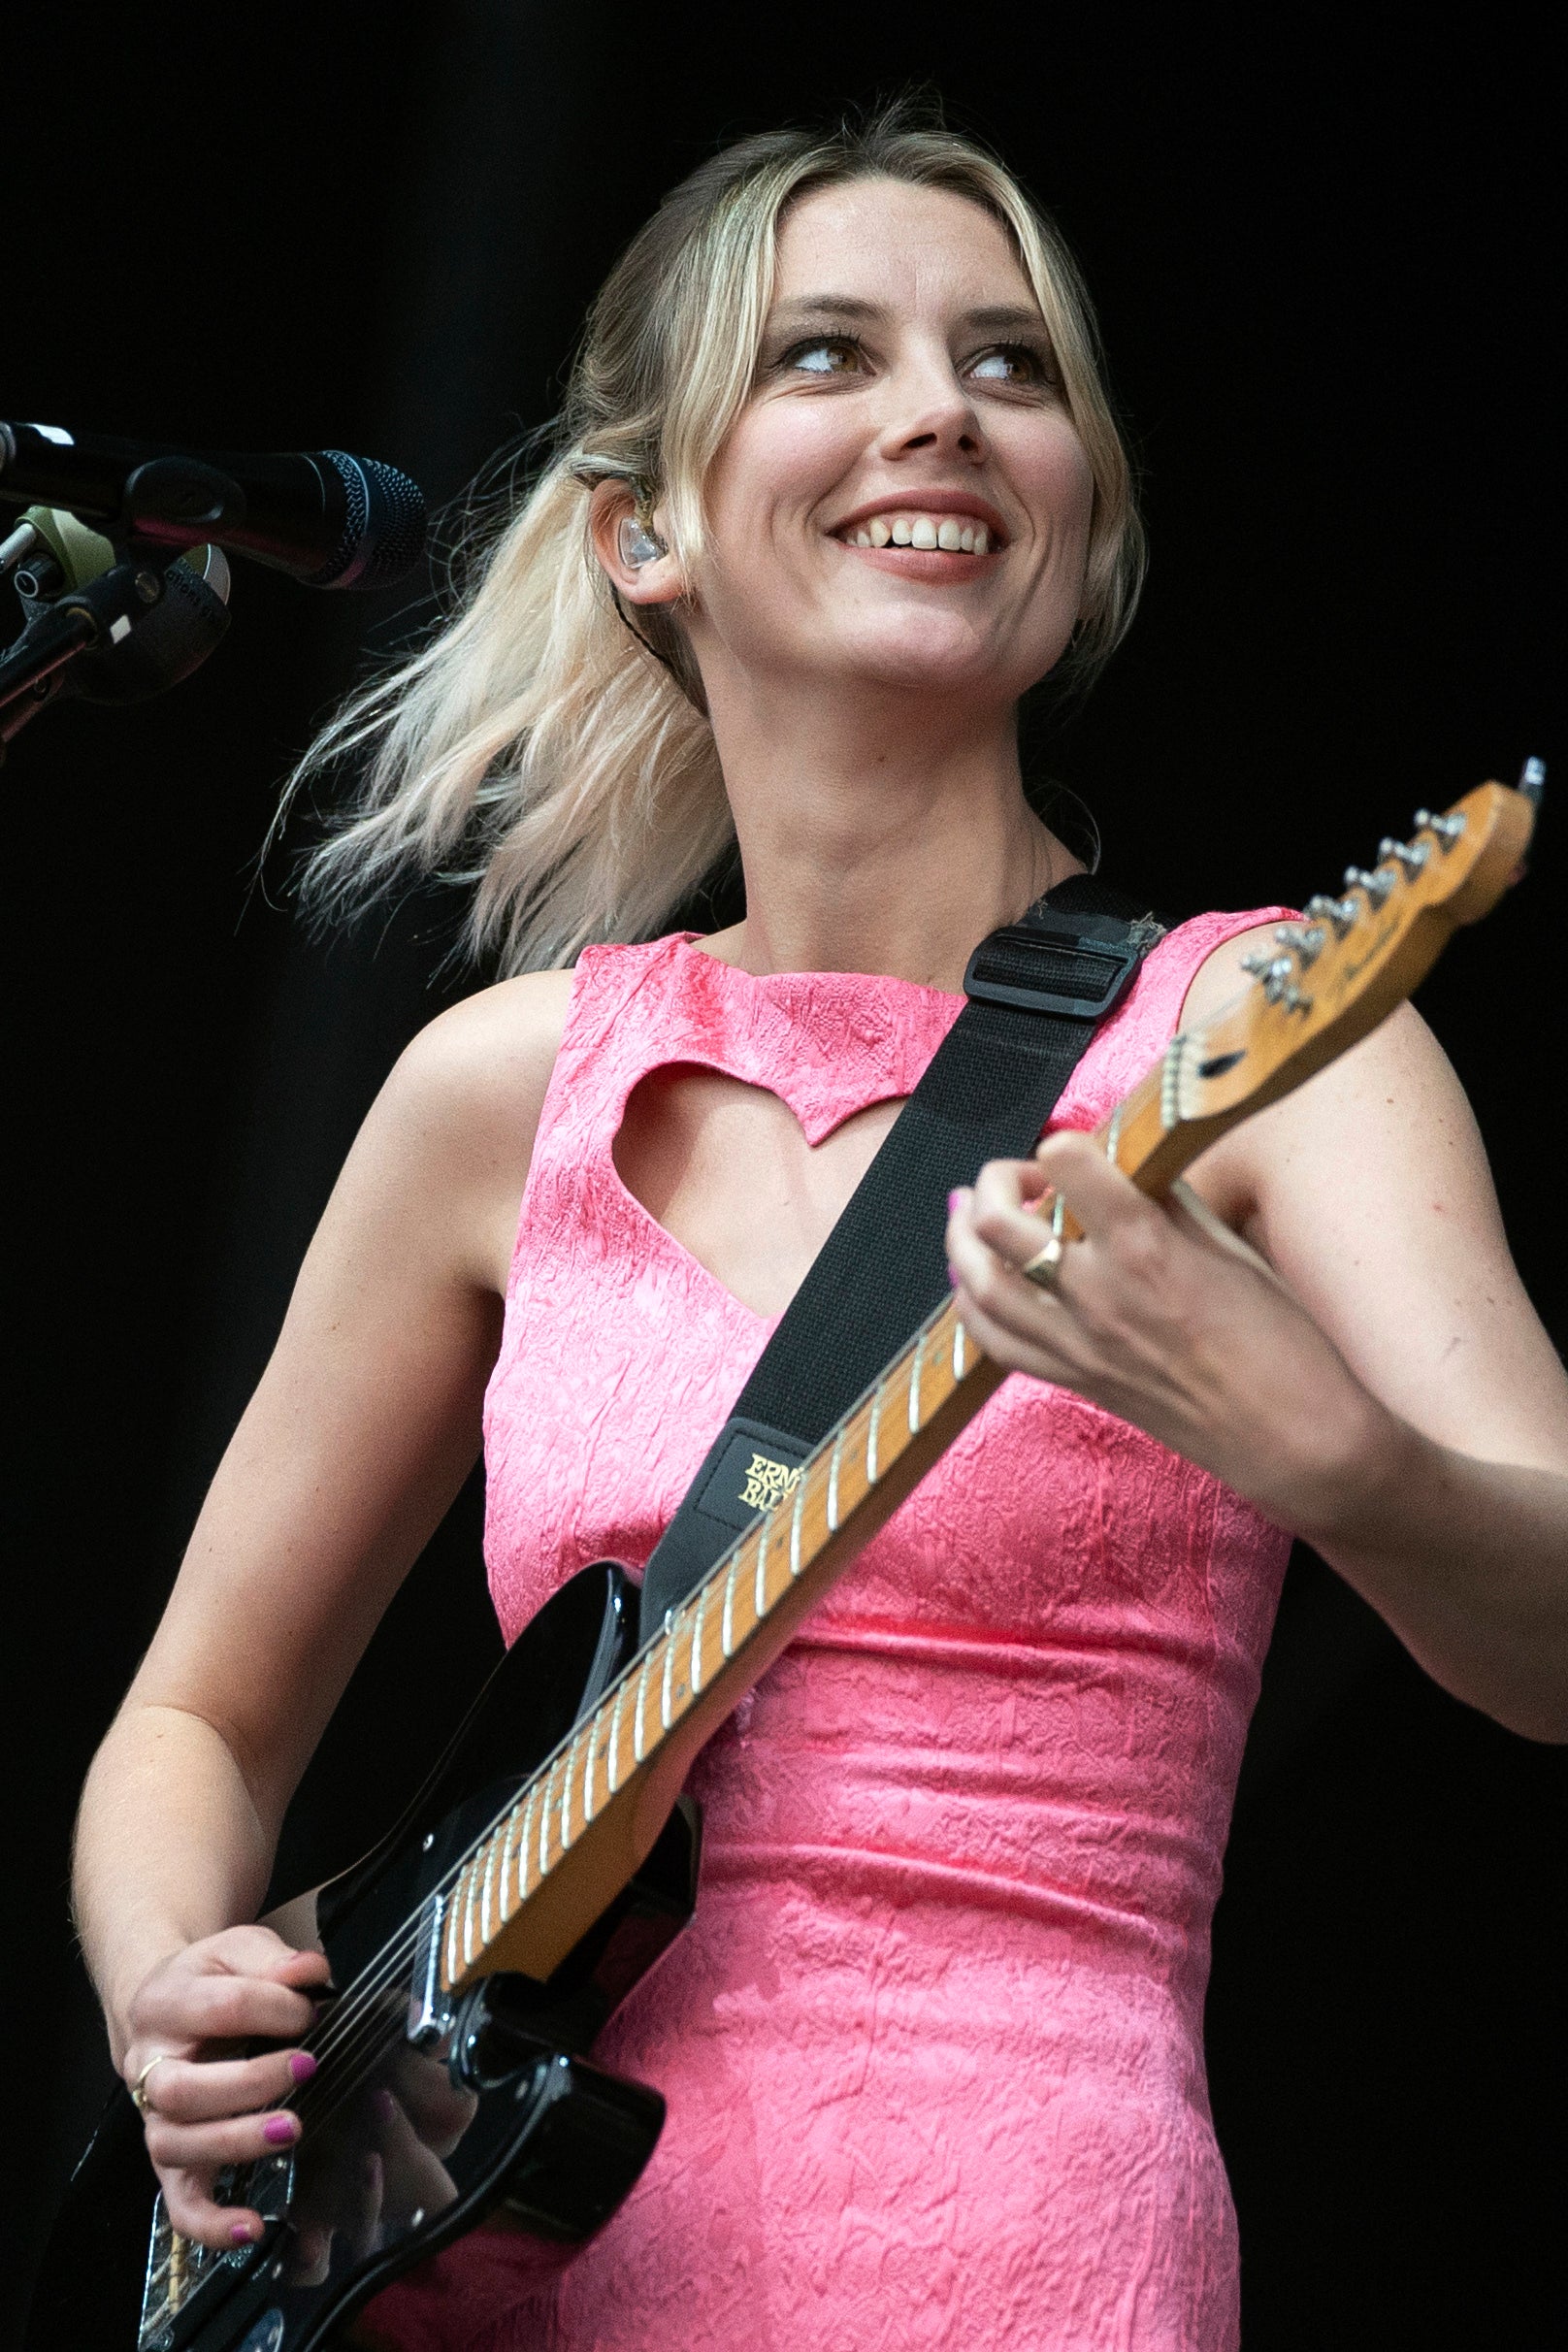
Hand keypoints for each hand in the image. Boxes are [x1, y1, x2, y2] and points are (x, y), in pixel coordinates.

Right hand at [121, 1924, 330, 2249]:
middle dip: (248, 2083)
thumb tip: (309, 1973)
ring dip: (235, 2143)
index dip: (273, 2007)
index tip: (310, 2009)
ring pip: (176, 2144)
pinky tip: (252, 2226)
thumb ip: (273, 1957)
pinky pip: (179, 2203)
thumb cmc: (209, 1980)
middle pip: (181, 2089)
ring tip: (291, 2129)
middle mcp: (147, 2066)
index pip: (219, 2007)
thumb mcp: (236, 1949)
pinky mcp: (169, 2160)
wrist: (160, 2005)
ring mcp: (154, 2118)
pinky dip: (211, 2223)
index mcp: (164, 2004)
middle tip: (306, 2067)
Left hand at [944, 1130, 1396, 1538]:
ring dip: (961, 1239)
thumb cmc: (1279, 1339)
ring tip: (967, 1213)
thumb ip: (1165, 1201)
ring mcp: (1079, 1343)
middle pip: (998, 1222)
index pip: (1065, 1163)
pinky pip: (996, 1343)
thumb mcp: (1229, 1246)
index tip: (1072, 1148)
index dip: (1062, 1143)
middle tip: (1014, 1177)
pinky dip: (971, 1305)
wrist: (1290, 1435)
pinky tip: (974, 1281)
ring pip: (979, 1283)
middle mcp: (1098, 1292)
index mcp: (1144, 1245)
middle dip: (993, 1182)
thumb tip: (1121, 1166)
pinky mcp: (1075, 1380)